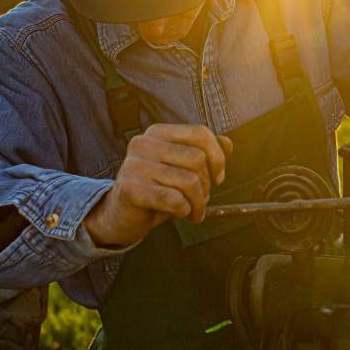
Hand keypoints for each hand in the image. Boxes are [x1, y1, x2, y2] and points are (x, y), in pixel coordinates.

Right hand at [84, 124, 232, 247]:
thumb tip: (227, 143)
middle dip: (207, 186)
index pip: (200, 133)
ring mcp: (134, 164)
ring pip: (189, 182)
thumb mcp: (182, 169)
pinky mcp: (131, 188)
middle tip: (201, 201)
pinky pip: (174, 199)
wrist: (121, 216)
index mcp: (158, 133)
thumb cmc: (156, 190)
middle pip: (197, 159)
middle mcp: (144, 143)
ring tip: (192, 211)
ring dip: (198, 203)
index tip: (219, 178)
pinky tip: (178, 213)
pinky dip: (183, 210)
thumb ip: (205, 154)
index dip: (217, 157)